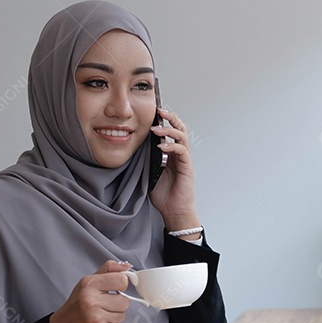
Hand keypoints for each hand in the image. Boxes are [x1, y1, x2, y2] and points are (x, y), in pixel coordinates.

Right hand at [48, 260, 130, 322]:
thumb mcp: (88, 281)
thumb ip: (109, 270)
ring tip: (101, 314)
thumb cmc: (78, 303)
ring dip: (114, 315)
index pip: (122, 280)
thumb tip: (127, 266)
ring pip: (122, 315)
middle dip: (117, 303)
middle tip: (105, 304)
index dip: (121, 285)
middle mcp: (91, 300)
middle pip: (125, 301)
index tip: (115, 288)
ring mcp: (95, 317)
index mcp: (89, 284)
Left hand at [148, 108, 200, 231]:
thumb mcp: (149, 173)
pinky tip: (162, 146)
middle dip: (171, 118)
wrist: (173, 211)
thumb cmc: (163, 195)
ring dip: (170, 130)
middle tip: (160, 111)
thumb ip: (146, 161)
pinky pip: (182, 151)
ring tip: (157, 129)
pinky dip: (172, 146)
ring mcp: (184, 160)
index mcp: (170, 155)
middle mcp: (179, 155)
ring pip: (182, 137)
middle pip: (179, 129)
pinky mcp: (187, 167)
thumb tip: (134, 148)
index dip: (164, 121)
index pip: (170, 132)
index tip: (154, 113)